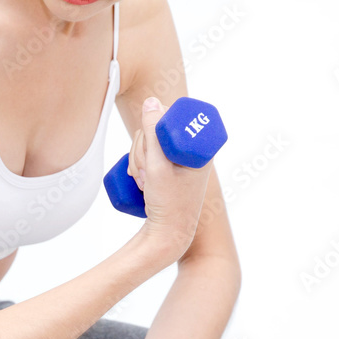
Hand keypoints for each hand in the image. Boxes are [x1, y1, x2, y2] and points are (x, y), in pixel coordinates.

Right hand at [132, 97, 213, 256]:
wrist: (168, 237)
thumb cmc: (168, 204)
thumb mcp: (157, 166)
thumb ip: (152, 133)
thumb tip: (152, 101)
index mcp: (200, 148)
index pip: (171, 119)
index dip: (152, 131)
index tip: (150, 154)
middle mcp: (192, 152)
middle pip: (157, 131)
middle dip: (142, 151)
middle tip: (146, 175)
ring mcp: (179, 163)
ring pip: (148, 144)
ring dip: (138, 160)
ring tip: (143, 183)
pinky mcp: (168, 171)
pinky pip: (148, 155)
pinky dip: (138, 165)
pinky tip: (139, 181)